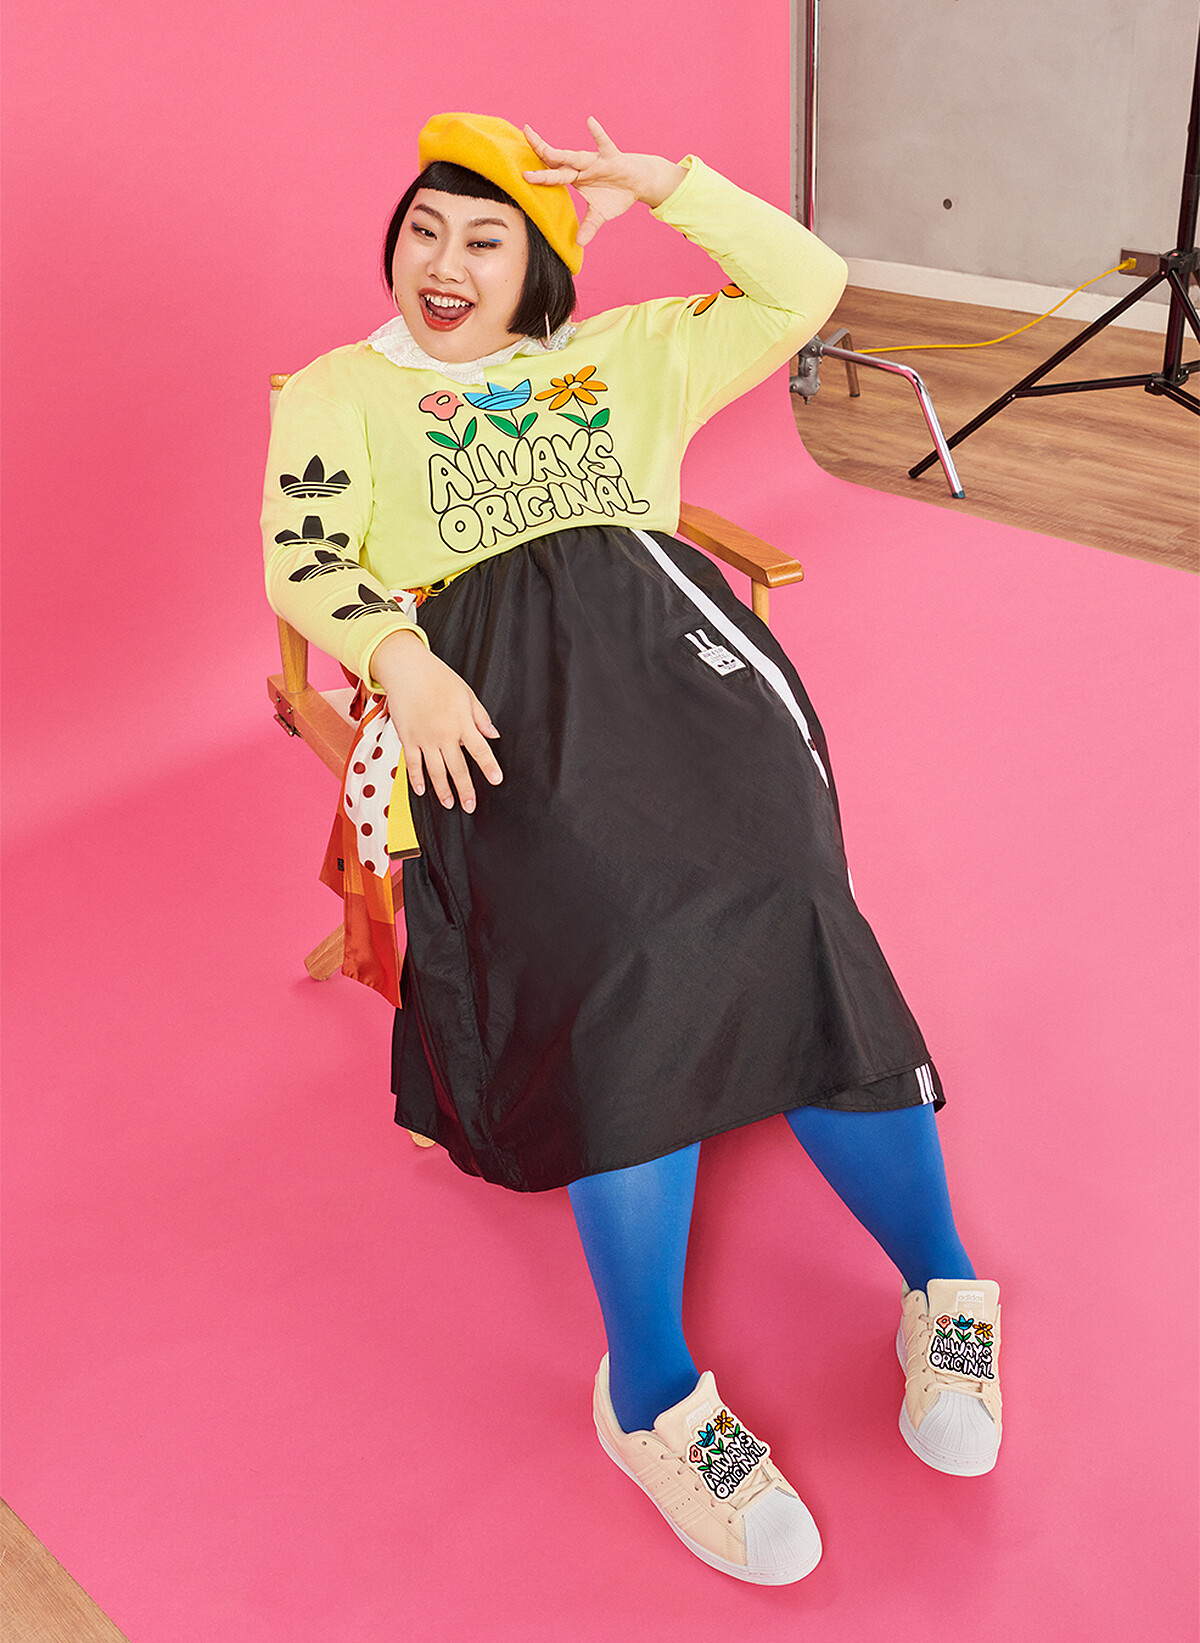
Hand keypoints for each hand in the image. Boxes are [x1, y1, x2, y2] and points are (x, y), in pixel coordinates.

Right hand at [369, 630, 501, 813]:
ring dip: (443, 790)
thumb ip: (480, 717)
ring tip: (449, 804)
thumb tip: (494, 734)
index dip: (489, 766)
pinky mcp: (408, 738)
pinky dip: (416, 779)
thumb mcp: (466, 694)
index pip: (481, 750)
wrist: (407, 669)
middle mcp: (444, 734)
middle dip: (465, 789)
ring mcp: (425, 738)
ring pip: (436, 771)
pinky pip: (413, 763)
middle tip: (470, 806)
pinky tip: (421, 791)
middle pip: (458, 768)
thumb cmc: (438, 678)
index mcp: (462, 722)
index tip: (496, 780)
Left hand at [523, 117, 685, 247]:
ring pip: (575, 156)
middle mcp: (582, 167)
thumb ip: (588, 227)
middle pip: (558, 160)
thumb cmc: (617, 194)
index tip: (521, 173)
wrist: (639, 183)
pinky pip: (604, 145)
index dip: (538, 174)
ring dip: (561, 155)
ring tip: (545, 150)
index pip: (552, 174)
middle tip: (525, 136)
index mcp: (575, 178)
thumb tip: (579, 243)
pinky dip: (598, 134)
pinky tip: (590, 121)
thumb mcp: (600, 215)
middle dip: (541, 151)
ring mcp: (596, 161)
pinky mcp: (612, 158)